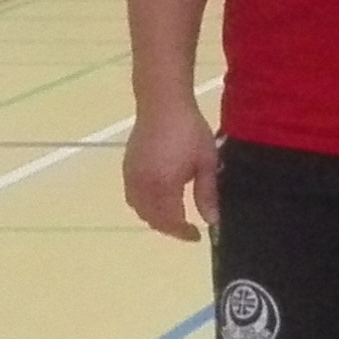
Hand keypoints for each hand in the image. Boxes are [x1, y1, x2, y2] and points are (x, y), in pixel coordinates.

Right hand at [122, 96, 219, 239]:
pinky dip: (144, 205)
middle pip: (152, 219)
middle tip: (187, 229)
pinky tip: (158, 200)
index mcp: (163, 186)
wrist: (162, 103)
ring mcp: (131, 176)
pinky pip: (132, 196)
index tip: (198, 236)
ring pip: (139, 209)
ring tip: (174, 217)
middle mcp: (143, 186)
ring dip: (155, 218)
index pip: (171, 221)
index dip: (184, 233)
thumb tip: (211, 220)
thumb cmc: (189, 130)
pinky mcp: (127, 167)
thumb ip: (207, 194)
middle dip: (169, 228)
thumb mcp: (206, 162)